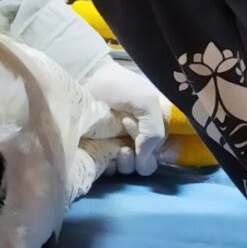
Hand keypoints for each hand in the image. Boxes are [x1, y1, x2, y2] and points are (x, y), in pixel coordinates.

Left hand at [85, 58, 166, 174]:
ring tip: (115, 145)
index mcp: (151, 126)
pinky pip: (109, 170)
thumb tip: (145, 160)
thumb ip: (154, 131)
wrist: (86, 77)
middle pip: (146, 165)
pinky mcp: (99, 152)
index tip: (134, 124)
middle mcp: (136, 139)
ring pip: (128, 169)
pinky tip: (103, 151)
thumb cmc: (117, 86)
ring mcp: (117, 146)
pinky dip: (109, 166)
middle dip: (139, 157)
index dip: (152, 144)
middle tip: (124, 132)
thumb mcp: (146, 102)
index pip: (159, 150)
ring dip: (125, 162)